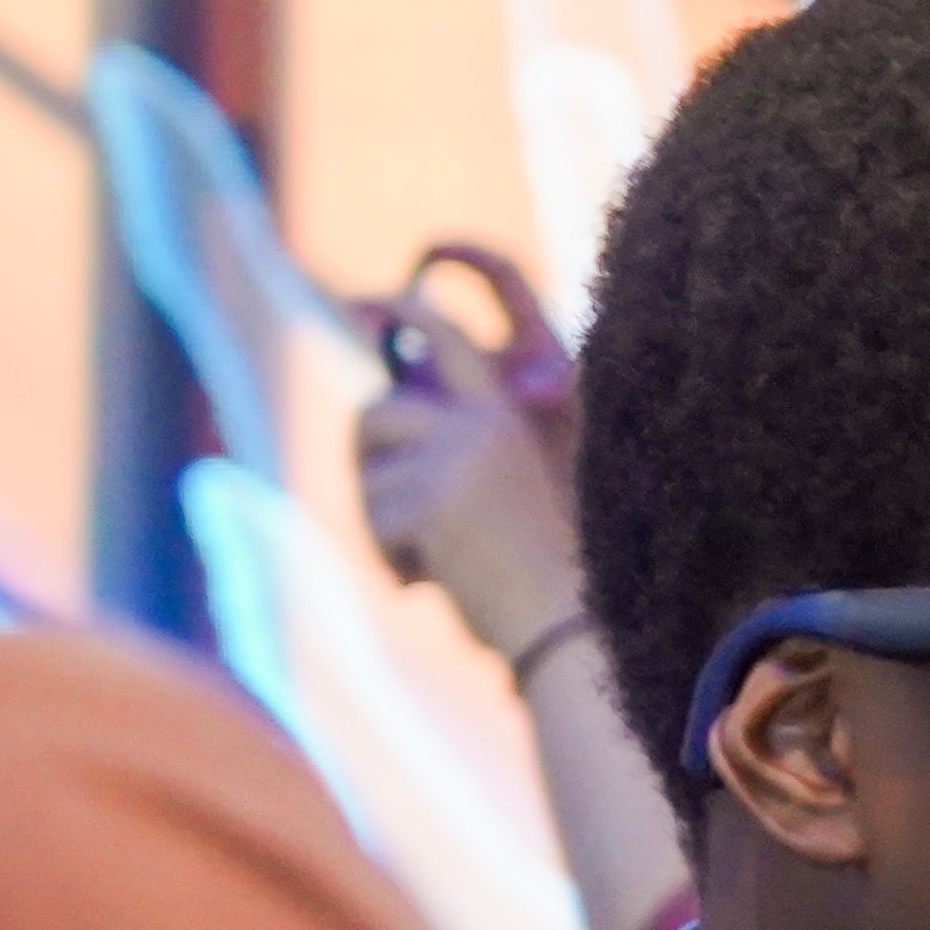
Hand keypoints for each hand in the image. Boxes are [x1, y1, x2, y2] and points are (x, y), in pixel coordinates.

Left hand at [352, 330, 584, 664]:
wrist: (567, 627)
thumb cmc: (541, 575)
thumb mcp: (496, 491)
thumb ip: (453, 450)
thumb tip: (378, 416)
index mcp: (506, 413)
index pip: (448, 339)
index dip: (402, 312)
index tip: (362, 302)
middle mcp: (482, 422)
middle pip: (375, 413)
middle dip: (364, 463)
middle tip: (387, 514)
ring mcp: (456, 456)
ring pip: (367, 476)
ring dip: (380, 524)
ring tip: (430, 562)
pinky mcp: (433, 497)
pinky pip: (375, 526)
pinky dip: (392, 563)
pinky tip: (435, 582)